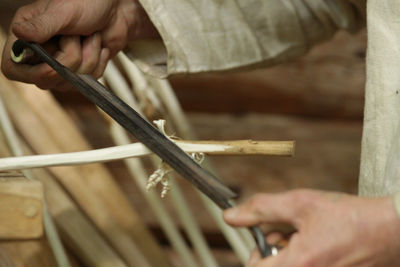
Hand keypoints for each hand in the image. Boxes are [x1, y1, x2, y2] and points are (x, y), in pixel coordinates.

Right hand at [1, 0, 156, 89]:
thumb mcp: (63, 12)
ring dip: (88, 58)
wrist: (116, 9)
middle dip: (71, 58)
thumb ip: (42, 26)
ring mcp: (59, 66)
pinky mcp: (79, 72)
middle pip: (47, 80)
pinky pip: (87, 81)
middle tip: (77, 35)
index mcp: (26, 36)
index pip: (13, 69)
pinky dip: (98, 63)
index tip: (53, 64)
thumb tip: (18, 32)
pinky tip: (99, 46)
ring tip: (90, 37)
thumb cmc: (87, 3)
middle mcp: (39, 55)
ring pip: (71, 82)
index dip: (32, 73)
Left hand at [223, 189, 399, 266]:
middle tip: (288, 233)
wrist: (389, 229)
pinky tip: (318, 246)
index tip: (266, 236)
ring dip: (290, 255)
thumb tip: (230, 216)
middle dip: (274, 252)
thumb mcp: (300, 204)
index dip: (256, 253)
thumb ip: (261, 209)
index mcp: (299, 265)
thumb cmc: (348, 216)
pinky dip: (304, 260)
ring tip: (307, 236)